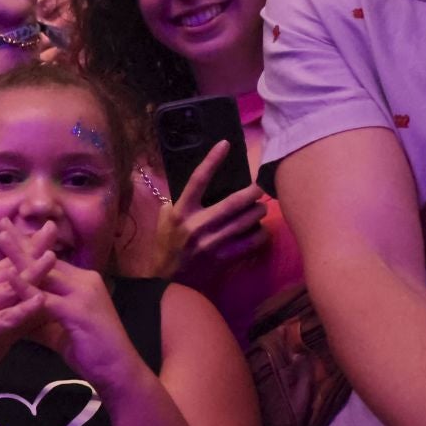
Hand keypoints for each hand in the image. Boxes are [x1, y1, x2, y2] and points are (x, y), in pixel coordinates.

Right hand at [0, 223, 56, 396]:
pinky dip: (22, 310)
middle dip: (31, 248)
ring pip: (7, 288)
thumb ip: (18, 313)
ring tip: (52, 257)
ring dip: (30, 272)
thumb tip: (44, 301)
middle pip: (8, 268)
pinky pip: (2, 317)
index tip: (48, 230)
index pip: (6, 263)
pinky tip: (40, 301)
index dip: (26, 247)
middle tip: (52, 227)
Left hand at [2, 226, 145, 399]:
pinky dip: (27, 287)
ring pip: (46, 272)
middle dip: (23, 242)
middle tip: (2, 222)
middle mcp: (86, 281)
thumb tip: (16, 315)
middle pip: (48, 259)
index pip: (51, 261)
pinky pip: (47, 297)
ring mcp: (84, 294)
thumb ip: (39, 318)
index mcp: (82, 283)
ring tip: (1, 238)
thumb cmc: (90, 352)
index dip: (30, 248)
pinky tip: (10, 277)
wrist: (118, 372)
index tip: (8, 234)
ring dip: (22, 255)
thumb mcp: (59, 330)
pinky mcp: (79, 311)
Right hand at [146, 141, 267, 279]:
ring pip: (246, 221)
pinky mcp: (224, 258)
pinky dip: (260, 233)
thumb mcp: (165, 219)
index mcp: (181, 212)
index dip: (212, 160)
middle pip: (234, 202)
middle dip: (252, 192)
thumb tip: (198, 181)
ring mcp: (212, 243)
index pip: (198, 180)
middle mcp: (197, 225)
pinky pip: (251, 242)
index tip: (225, 144)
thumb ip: (180, 200)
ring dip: (258, 211)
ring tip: (260, 207)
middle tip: (259, 188)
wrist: (169, 281)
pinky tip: (260, 229)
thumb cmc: (167, 245)